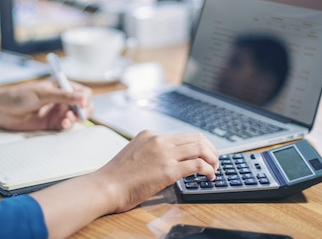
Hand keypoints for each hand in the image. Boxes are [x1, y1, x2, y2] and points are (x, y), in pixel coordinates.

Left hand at [0, 79, 92, 130]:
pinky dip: (67, 126)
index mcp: (61, 86)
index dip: (85, 98)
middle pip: (82, 106)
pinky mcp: (52, 123)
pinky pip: (66, 126)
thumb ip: (63, 96)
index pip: (82, 91)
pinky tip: (63, 124)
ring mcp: (57, 111)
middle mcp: (61, 99)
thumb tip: (82, 97)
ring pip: (75, 117)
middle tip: (79, 115)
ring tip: (66, 120)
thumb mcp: (43, 93)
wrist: (3, 110)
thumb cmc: (19, 96)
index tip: (82, 104)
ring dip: (75, 119)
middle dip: (83, 111)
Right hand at [30, 129, 218, 238]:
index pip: (182, 135)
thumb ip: (152, 153)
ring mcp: (164, 153)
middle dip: (210, 149)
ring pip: (200, 147)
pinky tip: (209, 176)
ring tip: (215, 168)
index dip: (197, 145)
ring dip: (213, 158)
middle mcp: (159, 139)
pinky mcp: (168, 169)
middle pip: (195, 138)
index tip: (203, 154)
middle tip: (215, 161)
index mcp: (150, 134)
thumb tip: (170, 162)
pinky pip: (197, 164)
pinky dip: (208, 169)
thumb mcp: (135, 154)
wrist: (106, 186)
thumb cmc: (117, 177)